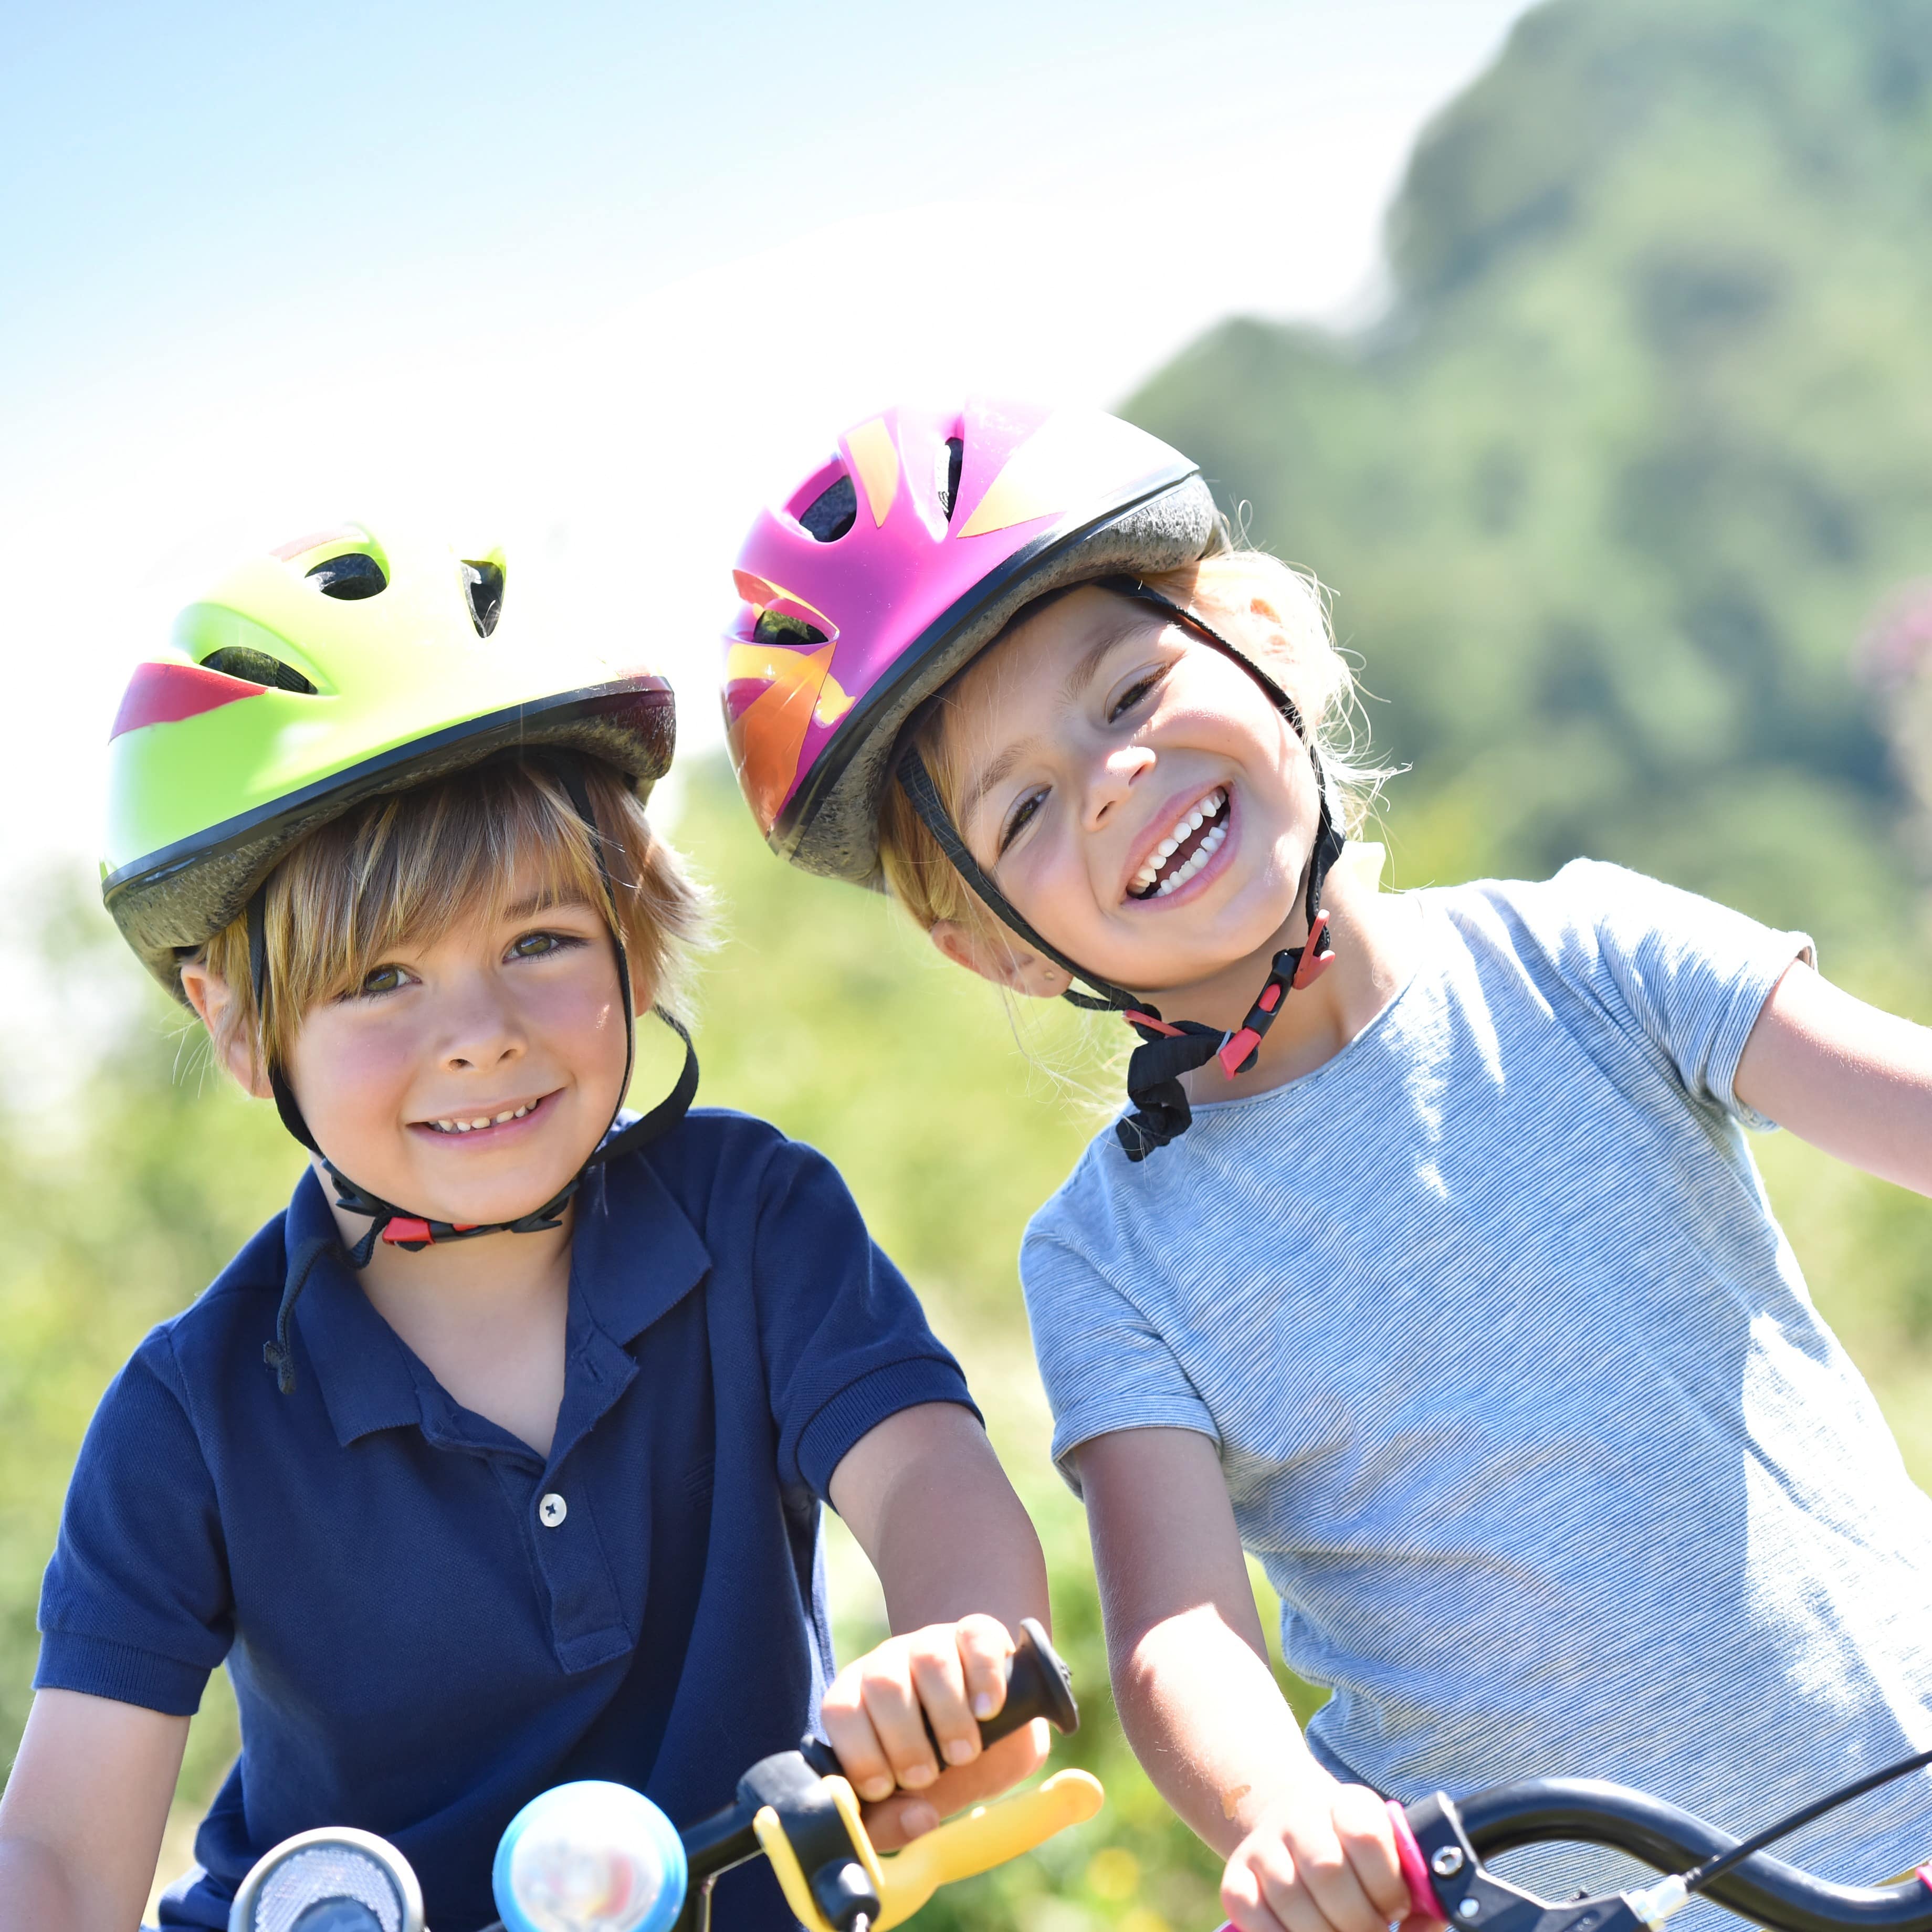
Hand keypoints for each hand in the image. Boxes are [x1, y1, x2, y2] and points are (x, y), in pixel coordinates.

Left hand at [819, 1614, 1048, 1848]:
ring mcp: (932, 1641)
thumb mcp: (909, 1801)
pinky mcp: (976, 1632)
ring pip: (929, 1658)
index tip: (884, 1787)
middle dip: (905, 1740)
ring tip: (963, 1752)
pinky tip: (988, 1711)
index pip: (840, 1710)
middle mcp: (890, 1662)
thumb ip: (892, 1821)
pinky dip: (984, 1677)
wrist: (988, 1726)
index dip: (859, 1752)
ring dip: (947, 1714)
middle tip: (927, 1775)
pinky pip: (976, 1638)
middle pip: (883, 1683)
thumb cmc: (937, 1764)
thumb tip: (917, 1819)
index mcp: (859, 1699)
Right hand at [1222, 1780, 1423, 1931]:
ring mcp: (1263, 1846)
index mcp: (1347, 1804)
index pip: (1365, 1835)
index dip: (1387, 1885)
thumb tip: (1429, 1923)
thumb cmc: (1358, 1858)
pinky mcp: (1236, 1875)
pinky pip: (1253, 1916)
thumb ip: (1416, 1893)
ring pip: (1292, 1900)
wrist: (1294, 1824)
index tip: (1397, 1909)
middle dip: (1359, 1921)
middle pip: (1327, 1872)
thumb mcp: (1391, 1858)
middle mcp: (1299, 1817)